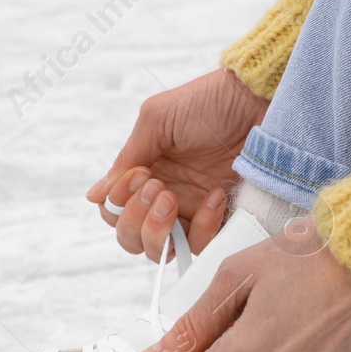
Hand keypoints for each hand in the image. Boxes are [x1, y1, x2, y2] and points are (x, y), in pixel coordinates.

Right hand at [85, 68, 268, 262]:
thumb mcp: (157, 121)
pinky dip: (203, 226)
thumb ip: (126, 160)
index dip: (120, 205)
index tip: (140, 176)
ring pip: (162, 251)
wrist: (256, 100)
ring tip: (173, 198)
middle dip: (137, 222)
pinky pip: (201, 246)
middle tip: (159, 191)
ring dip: (161, 230)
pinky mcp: (221, 221)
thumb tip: (95, 196)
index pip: (114, 213)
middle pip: (132, 239)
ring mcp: (192, 213)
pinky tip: (213, 195)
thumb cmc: (206, 103)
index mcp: (144, 174)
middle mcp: (163, 198)